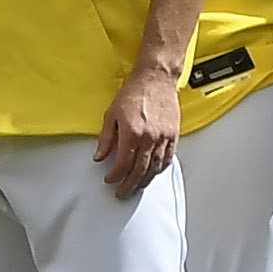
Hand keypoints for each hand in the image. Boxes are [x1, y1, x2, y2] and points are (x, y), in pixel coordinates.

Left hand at [99, 63, 181, 200]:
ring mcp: (163, 138)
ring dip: (144, 181)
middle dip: (129, 185)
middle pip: (139, 171)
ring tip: (136, 188)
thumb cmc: (133, 93)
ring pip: (154, 168)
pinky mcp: (173, 136)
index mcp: (132, 133)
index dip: (115, 176)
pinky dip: (159, 170)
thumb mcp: (111, 114)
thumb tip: (99, 156)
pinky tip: (153, 174)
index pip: (122, 164)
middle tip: (122, 193)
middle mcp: (149, 138)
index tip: (110, 180)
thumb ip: (105, 139)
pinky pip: (167, 159)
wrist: (155, 79)